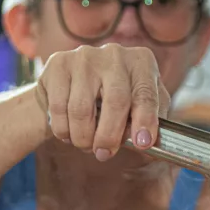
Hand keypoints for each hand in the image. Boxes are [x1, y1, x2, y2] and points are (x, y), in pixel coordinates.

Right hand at [35, 44, 169, 159]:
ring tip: (85, 144)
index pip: (146, 94)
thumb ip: (149, 122)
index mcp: (141, 62)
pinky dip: (63, 129)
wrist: (74, 78)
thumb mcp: (138, 103)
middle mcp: (115, 55)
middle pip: (115, 101)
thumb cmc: (114, 96)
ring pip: (81, 109)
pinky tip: (68, 131)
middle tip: (103, 154)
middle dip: (109, 136)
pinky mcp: (59, 64)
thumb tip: (150, 145)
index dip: (145, 121)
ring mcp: (85, 57)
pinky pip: (58, 108)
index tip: (142, 143)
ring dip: (82, 137)